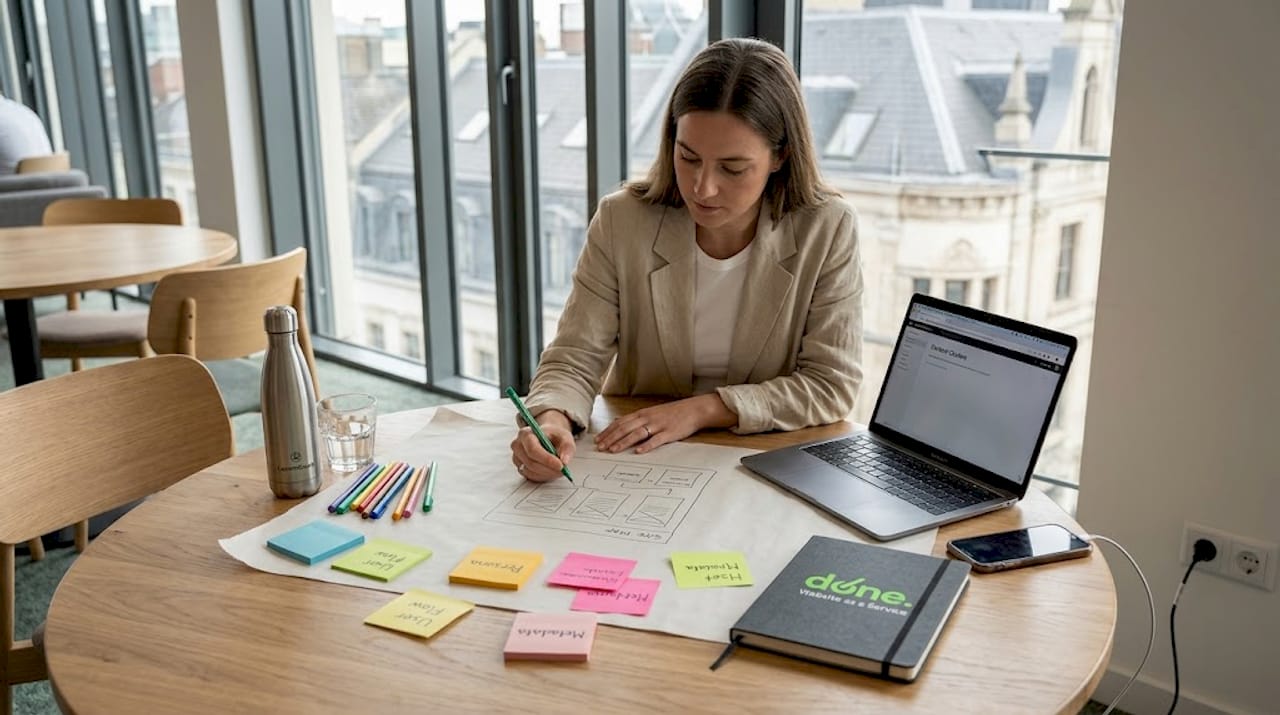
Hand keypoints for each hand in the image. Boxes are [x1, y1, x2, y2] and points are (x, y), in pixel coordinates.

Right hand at [509, 409, 576, 482]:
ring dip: (547, 473)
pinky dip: (543, 476)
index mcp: (526, 433)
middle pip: (531, 462)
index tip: (561, 465)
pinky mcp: (520, 467)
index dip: (547, 460)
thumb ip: (567, 448)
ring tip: (559, 469)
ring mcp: (517, 458)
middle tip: (563, 470)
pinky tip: (551, 470)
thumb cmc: (554, 436)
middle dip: (549, 469)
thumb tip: (564, 461)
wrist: (546, 437)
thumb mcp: (565, 437)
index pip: (533, 449)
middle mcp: (518, 446)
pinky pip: (531, 476)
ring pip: (531, 471)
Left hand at [594, 394, 736, 454]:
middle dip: (611, 438)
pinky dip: (646, 446)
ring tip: (613, 450)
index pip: (620, 422)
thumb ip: (636, 418)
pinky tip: (638, 452)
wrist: (694, 409)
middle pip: (625, 428)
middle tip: (600, 447)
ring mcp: (658, 425)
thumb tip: (619, 421)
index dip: (608, 431)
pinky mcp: (669, 433)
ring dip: (623, 442)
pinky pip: (656, 440)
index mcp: (642, 413)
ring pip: (637, 434)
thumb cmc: (672, 413)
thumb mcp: (651, 412)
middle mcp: (648, 418)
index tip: (598, 439)